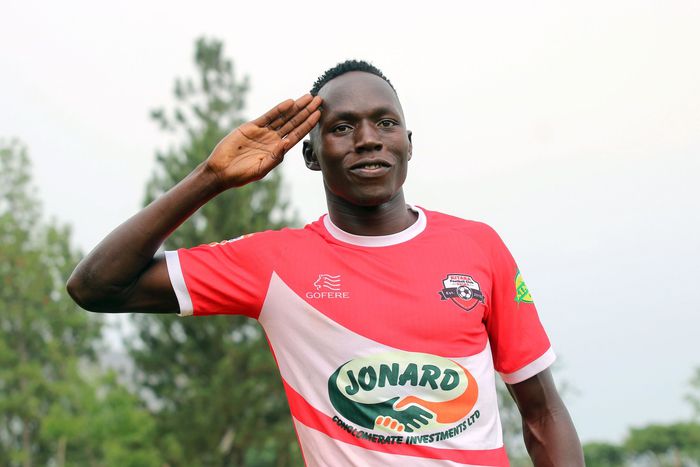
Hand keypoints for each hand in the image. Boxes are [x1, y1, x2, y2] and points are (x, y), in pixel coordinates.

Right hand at [206, 94, 321, 187]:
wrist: (221, 171)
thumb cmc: (242, 175)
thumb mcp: (261, 169)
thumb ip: (275, 157)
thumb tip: (287, 143)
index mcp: (278, 150)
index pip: (297, 134)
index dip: (308, 124)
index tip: (319, 114)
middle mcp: (273, 139)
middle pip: (293, 122)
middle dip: (306, 111)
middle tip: (319, 99)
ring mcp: (263, 132)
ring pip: (283, 117)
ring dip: (296, 107)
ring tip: (308, 97)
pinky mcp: (251, 127)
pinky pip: (268, 116)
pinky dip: (278, 109)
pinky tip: (289, 103)